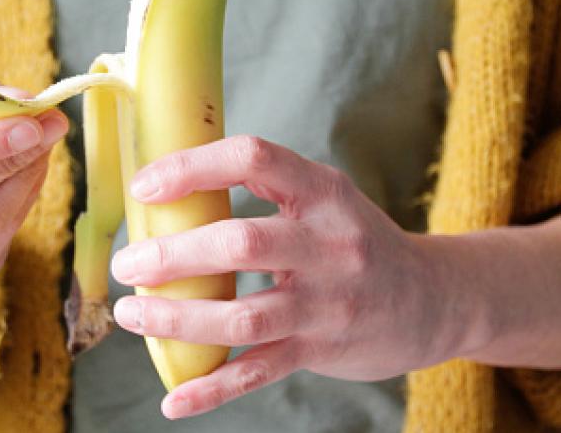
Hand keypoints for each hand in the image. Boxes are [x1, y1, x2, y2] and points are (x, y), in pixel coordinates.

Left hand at [110, 136, 453, 418]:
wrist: (433, 299)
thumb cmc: (357, 243)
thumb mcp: (327, 201)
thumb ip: (267, 195)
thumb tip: (173, 195)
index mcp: (324, 193)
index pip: (254, 159)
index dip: (193, 167)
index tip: (144, 186)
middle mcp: (331, 243)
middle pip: (241, 243)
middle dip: (172, 255)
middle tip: (128, 265)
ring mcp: (329, 301)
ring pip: (243, 315)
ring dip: (177, 319)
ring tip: (133, 315)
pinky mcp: (322, 349)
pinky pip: (259, 372)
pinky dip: (213, 389)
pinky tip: (174, 400)